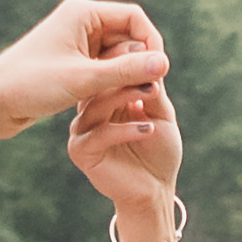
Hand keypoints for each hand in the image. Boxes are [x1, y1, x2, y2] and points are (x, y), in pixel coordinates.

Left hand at [0, 0, 168, 142]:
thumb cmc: (31, 84)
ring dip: (125, 76)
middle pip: (128, 37)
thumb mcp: (83, 80)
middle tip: (144, 91)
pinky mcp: (72, 64)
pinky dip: (110, 84)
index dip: (151, 43)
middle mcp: (81, 23)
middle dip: (139, 63)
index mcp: (83, 13)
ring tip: (125, 99)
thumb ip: (126, 72)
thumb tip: (164, 63)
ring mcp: (77, 44)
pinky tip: (108, 103)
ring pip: (117, 56)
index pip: (134, 17)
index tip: (159, 70)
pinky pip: (103, 70)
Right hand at [67, 67, 184, 232]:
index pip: (108, 71)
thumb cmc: (160, 152)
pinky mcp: (81, 152)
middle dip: (124, 73)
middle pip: (99, 83)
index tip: (148, 50)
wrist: (155, 191)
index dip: (125, 58)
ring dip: (125, 96)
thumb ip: (151, 89)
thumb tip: (149, 57)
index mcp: (106, 99)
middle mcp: (89, 112)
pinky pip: (99, 134)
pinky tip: (147, 130)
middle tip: (147, 66)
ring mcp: (82, 131)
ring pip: (96, 105)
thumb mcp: (160, 114)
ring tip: (150, 94)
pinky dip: (124, 130)